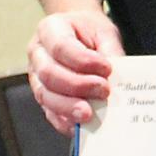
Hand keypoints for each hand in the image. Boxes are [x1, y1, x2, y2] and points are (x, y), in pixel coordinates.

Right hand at [27, 10, 123, 133]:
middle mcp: (37, 53)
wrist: (77, 32)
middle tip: (103, 91)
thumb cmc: (89, 31)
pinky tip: (79, 126)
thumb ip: (111, 52)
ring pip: (45, 95)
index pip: (61, 47)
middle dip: (77, 86)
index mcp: (50, 29)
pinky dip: (63, 121)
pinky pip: (48, 111)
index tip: (107, 68)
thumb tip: (120, 80)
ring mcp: (36, 76)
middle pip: (49, 73)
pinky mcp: (42, 95)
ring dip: (68, 107)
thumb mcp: (103, 32)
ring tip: (90, 113)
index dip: (83, 61)